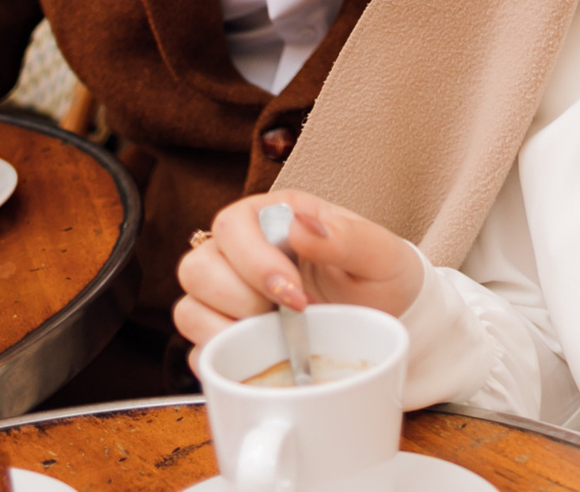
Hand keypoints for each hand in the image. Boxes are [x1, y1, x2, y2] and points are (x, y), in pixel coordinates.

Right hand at [174, 190, 424, 350]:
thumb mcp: (379, 253)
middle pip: (197, 269)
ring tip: (276, 336)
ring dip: (228, 331)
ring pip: (188, 309)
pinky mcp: (228, 337)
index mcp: (272, 218)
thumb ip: (343, 236)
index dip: (254, 263)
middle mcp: (241, 253)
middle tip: (291, 315)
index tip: (295, 294)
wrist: (391, 318)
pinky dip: (223, 360)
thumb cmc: (382, 275)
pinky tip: (262, 357)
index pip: (231, 226)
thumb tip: (299, 226)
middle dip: (242, 300)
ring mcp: (229, 297)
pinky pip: (197, 352)